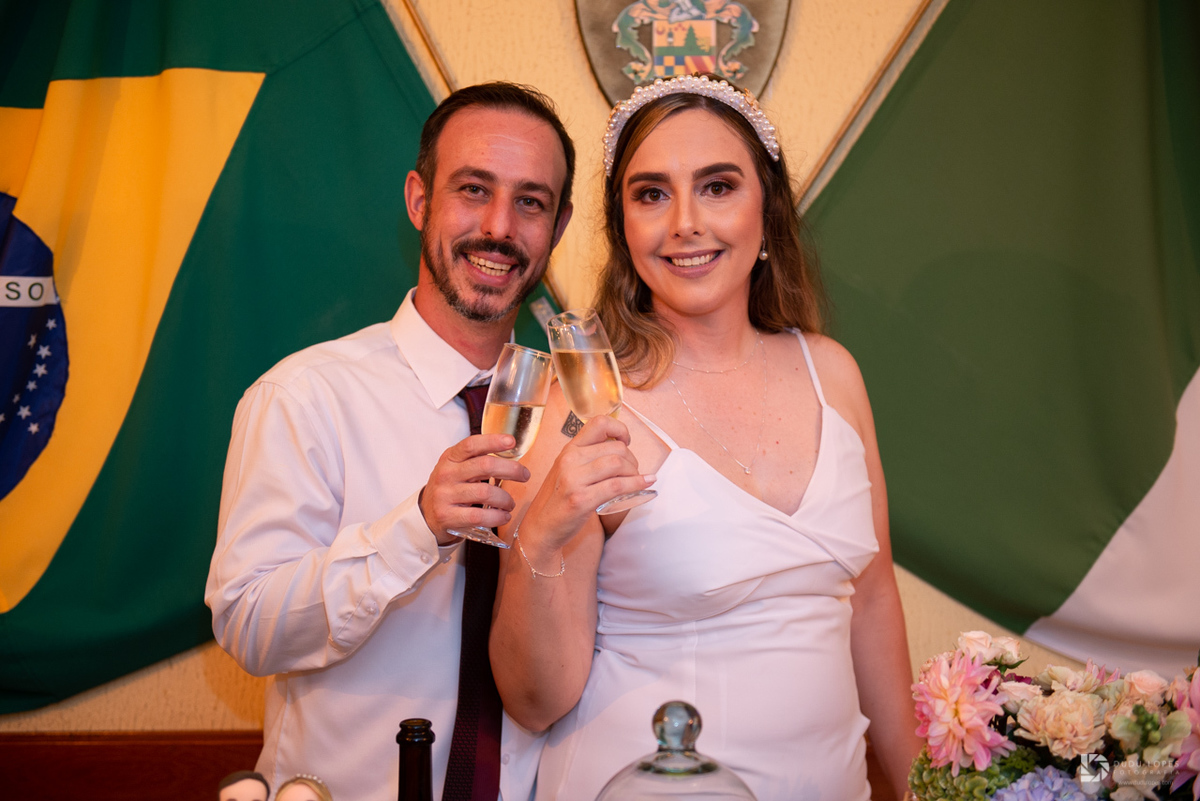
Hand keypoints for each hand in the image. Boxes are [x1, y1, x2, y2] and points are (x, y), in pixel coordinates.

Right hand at [420, 434, 531, 544]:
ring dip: (506, 499)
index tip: (512, 442)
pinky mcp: (447, 516)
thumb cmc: (451, 488)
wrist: (426, 515)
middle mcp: (446, 474)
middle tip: (525, 475)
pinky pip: (479, 516)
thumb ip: (478, 460)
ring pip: (485, 493)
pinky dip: (497, 516)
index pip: (471, 444)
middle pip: (485, 466)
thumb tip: (513, 457)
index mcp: (450, 458)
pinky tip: (504, 516)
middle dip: (511, 470)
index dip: (492, 441)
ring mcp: (445, 495)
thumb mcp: (457, 468)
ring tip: (510, 503)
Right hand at [518, 415, 654, 553]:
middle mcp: (570, 460)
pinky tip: (645, 485)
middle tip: (633, 472)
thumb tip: (621, 450)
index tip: (626, 441)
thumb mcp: (567, 470)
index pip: (599, 423)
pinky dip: (636, 484)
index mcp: (569, 449)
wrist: (540, 527)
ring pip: (618, 464)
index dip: (620, 429)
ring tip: (637, 480)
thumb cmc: (558, 499)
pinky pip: (617, 486)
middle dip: (632, 459)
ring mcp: (574, 479)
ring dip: (635, 472)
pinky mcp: (581, 499)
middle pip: (616, 448)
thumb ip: (587, 458)